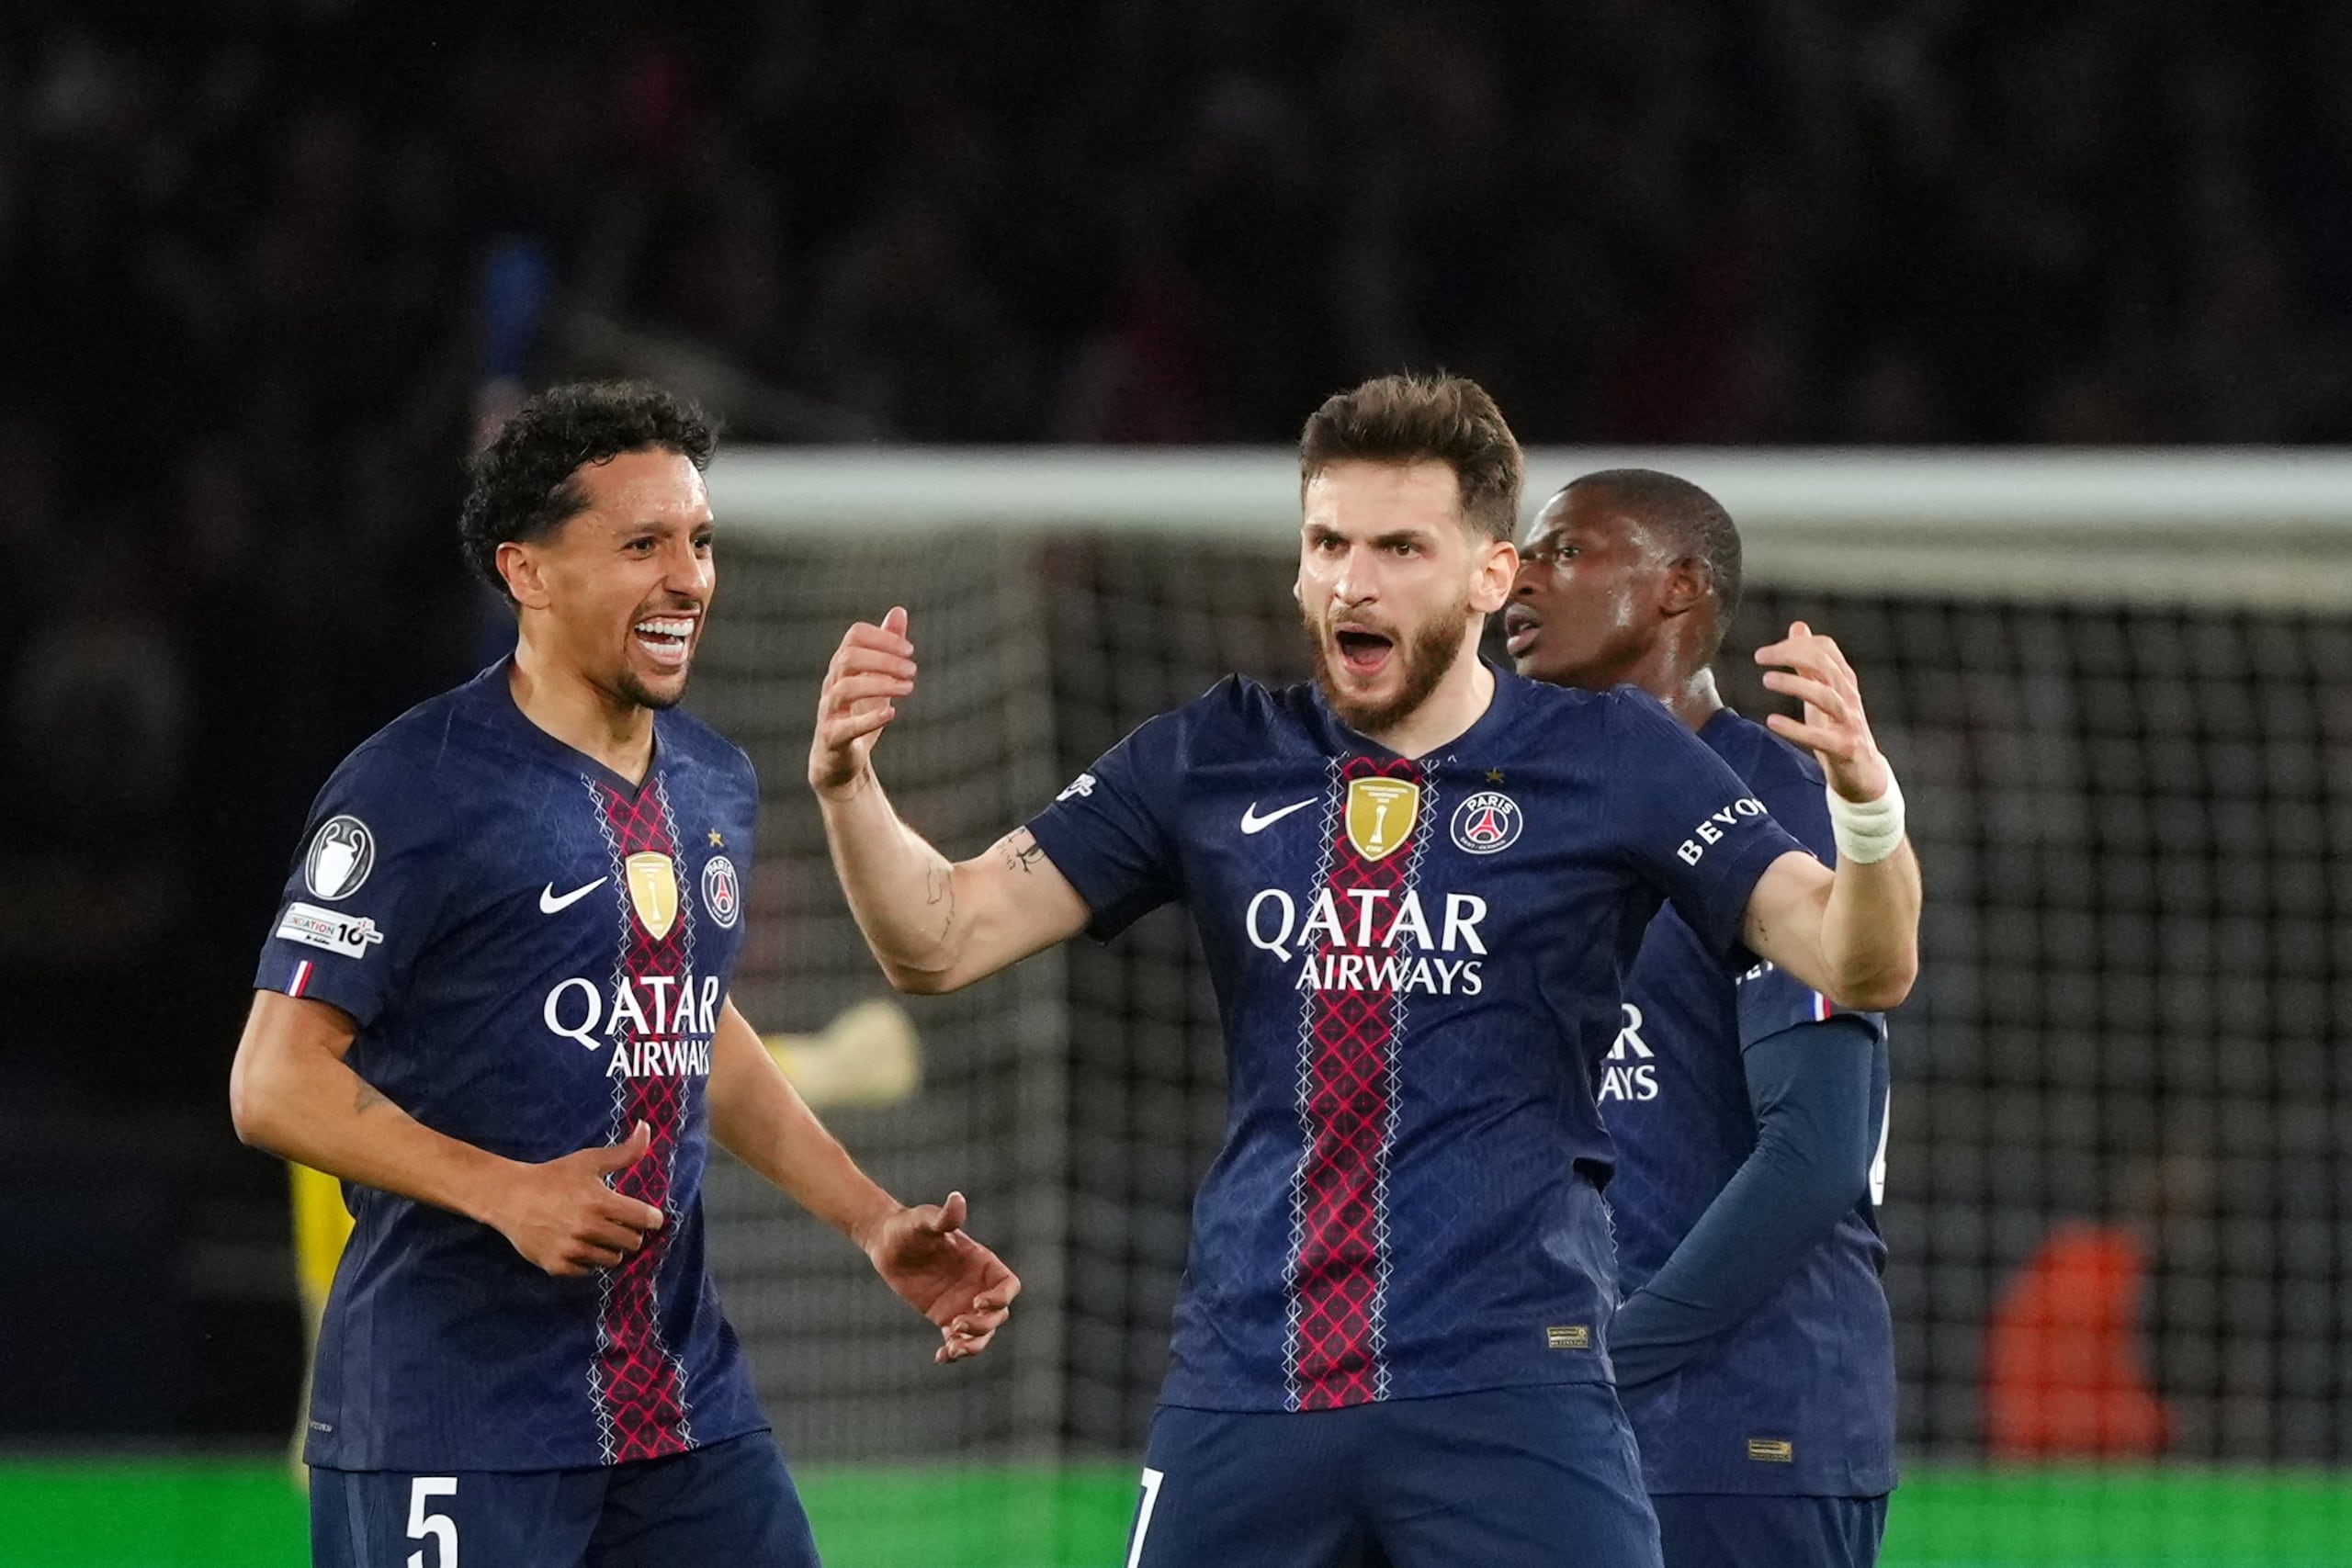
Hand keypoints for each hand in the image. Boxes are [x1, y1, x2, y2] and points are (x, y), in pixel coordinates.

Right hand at [483, 1121, 666, 1277]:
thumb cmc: (553, 1176)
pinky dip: (587, 1261)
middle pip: (633, 1243)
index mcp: (601, 1202)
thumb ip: (625, 1152)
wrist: (510, 1197)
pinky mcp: (557, 1266)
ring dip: (610, 1248)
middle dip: (630, 1232)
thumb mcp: (589, 1160)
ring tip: (597, 1233)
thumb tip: (647, 1128)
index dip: (652, 1218)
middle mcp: (588, 1228)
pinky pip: (588, 1271)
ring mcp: (572, 1249)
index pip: (645, 1219)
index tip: (647, 1216)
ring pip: (613, 1259)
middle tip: (617, 1223)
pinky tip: (579, 1245)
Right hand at [810, 606, 916, 797]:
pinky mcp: (832, 739)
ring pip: (845, 689)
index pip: (854, 636)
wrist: (839, 762)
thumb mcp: (876, 678)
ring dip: (880, 684)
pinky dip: (869, 719)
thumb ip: (886, 646)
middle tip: (913, 670)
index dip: (882, 637)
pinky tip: (891, 714)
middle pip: (848, 658)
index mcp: (841, 668)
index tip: (909, 650)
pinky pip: (846, 727)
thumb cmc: (858, 714)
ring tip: (908, 688)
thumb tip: (898, 611)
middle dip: (884, 660)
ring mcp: (828, 712)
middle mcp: (831, 685)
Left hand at [860, 1191, 1021, 1363]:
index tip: (976, 1302)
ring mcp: (963, 1304)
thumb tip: (956, 1199)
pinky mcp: (945, 1317)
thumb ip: (943, 1217)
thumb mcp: (925, 1220)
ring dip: (974, 1345)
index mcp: (982, 1262)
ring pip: (982, 1333)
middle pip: (999, 1315)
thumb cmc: (910, 1226)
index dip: (1000, 1298)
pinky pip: (957, 1340)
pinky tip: (941, 1357)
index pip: (1008, 1285)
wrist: (887, 1243)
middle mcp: (978, 1285)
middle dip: (984, 1325)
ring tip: (952, 1348)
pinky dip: (954, 1353)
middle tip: (956, 1325)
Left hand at [1754, 621, 1890, 803]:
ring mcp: (1849, 722)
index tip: (1765, 653)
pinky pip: (1821, 737)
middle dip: (1792, 656)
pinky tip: (1772, 722)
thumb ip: (1809, 661)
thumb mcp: (1821, 691)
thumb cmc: (1838, 727)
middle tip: (1760, 657)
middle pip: (1825, 666)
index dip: (1796, 644)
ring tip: (1767, 680)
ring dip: (1796, 685)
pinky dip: (1796, 729)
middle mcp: (1848, 696)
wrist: (1864, 772)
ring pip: (1826, 696)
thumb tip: (1798, 627)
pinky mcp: (1845, 748)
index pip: (1824, 649)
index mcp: (1842, 681)